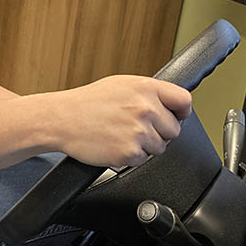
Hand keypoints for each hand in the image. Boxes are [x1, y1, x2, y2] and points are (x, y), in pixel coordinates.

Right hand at [52, 75, 191, 168]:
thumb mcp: (121, 85)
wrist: (62, 118)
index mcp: (146, 88)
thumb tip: (171, 103)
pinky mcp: (129, 152)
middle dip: (159, 132)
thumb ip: (148, 92)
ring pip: (159, 148)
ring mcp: (138, 131)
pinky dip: (130, 157)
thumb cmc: (88, 102)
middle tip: (136, 128)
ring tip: (121, 134)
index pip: (183, 101)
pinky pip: (142, 161)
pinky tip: (114, 144)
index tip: (176, 116)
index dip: (181, 112)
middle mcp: (145, 108)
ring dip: (144, 146)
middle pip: (174, 130)